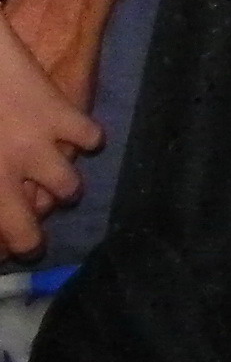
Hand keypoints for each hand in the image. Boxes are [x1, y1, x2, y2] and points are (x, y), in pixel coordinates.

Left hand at [0, 7, 100, 257]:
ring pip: (69, 190)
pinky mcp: (63, 115)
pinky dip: (87, 137)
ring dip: (62, 186)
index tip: (1, 244)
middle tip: (29, 236)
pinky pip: (91, 139)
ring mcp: (39, 146)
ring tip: (53, 175)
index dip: (0, 246)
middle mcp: (7, 175)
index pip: (1, 233)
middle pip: (29, 235)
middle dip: (31, 242)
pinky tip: (73, 132)